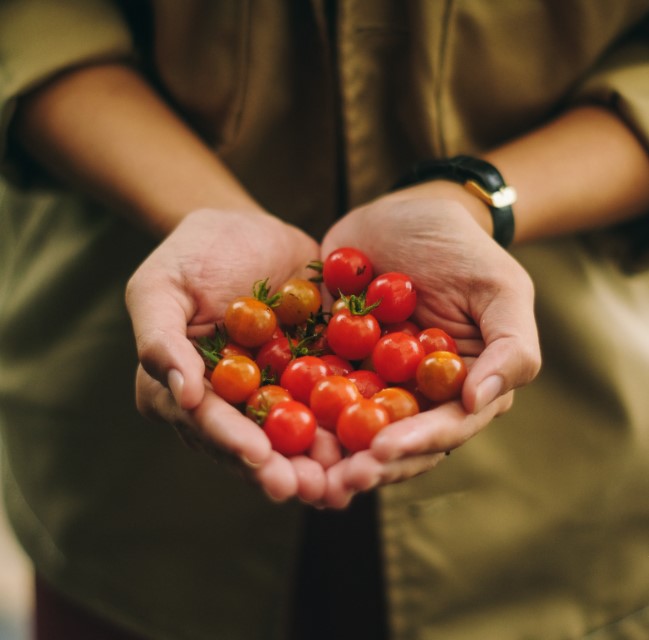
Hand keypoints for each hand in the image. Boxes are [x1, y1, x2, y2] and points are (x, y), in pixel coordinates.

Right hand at [126, 207, 328, 501]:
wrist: (248, 229)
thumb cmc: (192, 254)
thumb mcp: (159, 287)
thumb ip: (161, 340)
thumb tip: (182, 396)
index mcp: (184, 390)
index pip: (206, 422)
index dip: (231, 442)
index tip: (258, 457)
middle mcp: (229, 403)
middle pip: (253, 443)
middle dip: (282, 469)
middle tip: (310, 488)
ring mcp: (272, 392)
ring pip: (294, 434)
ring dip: (319, 460)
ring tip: (346, 478)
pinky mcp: (310, 375)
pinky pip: (330, 401)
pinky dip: (349, 421)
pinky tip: (374, 437)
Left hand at [318, 183, 540, 504]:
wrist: (404, 212)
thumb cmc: (461, 248)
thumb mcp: (501, 289)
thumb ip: (511, 347)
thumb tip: (479, 402)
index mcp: (460, 387)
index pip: (442, 429)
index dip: (414, 445)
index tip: (381, 452)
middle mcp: (414, 394)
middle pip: (392, 441)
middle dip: (365, 464)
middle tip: (334, 481)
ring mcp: (370, 380)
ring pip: (349, 428)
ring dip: (327, 453)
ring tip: (301, 472)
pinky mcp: (331, 360)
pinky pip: (311, 390)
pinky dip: (295, 409)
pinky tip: (272, 423)